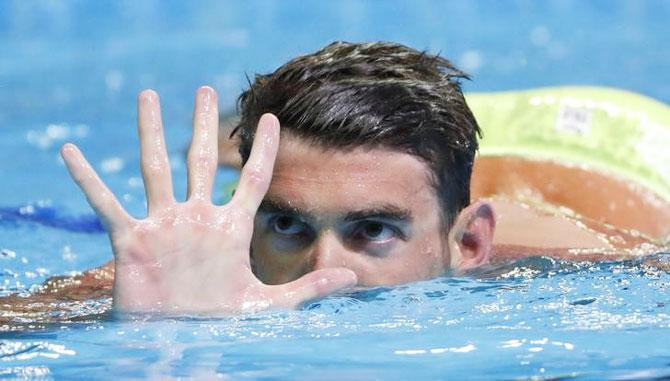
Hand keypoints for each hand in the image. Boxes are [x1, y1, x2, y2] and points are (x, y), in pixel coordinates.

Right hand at [60, 87, 356, 314]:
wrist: (178, 344)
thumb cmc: (220, 323)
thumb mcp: (269, 304)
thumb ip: (310, 287)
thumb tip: (355, 276)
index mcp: (230, 229)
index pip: (252, 179)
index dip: (262, 149)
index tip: (271, 117)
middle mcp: (197, 218)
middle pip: (202, 160)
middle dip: (205, 125)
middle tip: (206, 89)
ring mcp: (165, 225)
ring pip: (157, 169)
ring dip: (151, 132)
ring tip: (148, 95)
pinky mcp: (133, 240)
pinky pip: (106, 204)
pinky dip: (87, 180)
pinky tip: (70, 152)